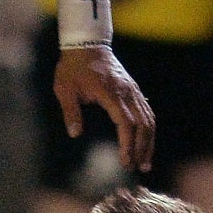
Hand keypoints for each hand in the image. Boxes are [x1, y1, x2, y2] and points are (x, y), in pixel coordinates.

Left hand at [53, 46, 155, 172]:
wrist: (87, 44)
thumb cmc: (72, 68)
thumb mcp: (64, 89)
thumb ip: (70, 111)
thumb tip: (74, 134)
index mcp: (110, 93)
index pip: (125, 123)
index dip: (127, 144)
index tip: (125, 162)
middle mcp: (127, 92)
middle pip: (142, 124)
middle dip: (141, 149)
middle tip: (137, 168)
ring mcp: (133, 90)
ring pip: (148, 119)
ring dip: (148, 142)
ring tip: (145, 162)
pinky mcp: (134, 90)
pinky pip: (146, 112)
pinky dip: (148, 130)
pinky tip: (146, 143)